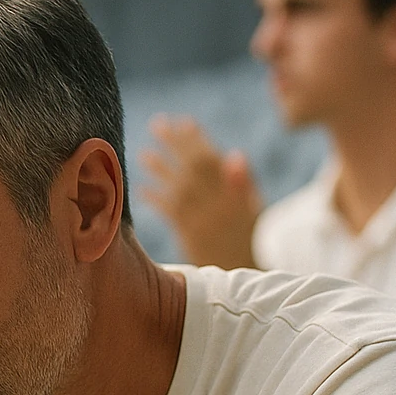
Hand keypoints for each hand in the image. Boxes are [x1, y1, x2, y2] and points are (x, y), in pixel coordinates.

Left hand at [140, 116, 261, 269]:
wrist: (241, 273)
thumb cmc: (248, 238)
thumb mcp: (253, 208)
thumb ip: (243, 182)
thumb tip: (234, 154)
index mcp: (236, 191)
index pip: (213, 158)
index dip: (198, 139)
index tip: (184, 121)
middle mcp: (219, 200)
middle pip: (194, 165)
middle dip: (176, 142)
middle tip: (158, 123)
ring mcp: (203, 216)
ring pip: (179, 185)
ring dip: (160, 167)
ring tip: (143, 153)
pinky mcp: (190, 233)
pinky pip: (170, 212)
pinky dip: (156, 199)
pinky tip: (141, 190)